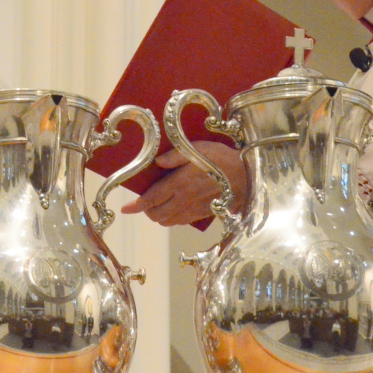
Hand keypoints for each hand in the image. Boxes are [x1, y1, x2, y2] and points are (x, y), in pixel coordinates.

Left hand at [121, 141, 247, 226]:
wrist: (247, 179)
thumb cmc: (222, 160)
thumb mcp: (200, 149)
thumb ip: (176, 156)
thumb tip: (157, 162)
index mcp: (180, 183)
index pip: (151, 199)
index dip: (136, 206)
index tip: (125, 209)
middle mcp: (184, 200)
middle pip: (156, 214)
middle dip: (146, 210)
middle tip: (143, 201)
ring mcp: (193, 209)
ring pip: (167, 221)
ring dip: (158, 215)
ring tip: (157, 204)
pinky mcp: (201, 215)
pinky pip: (180, 222)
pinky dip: (171, 219)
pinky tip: (173, 208)